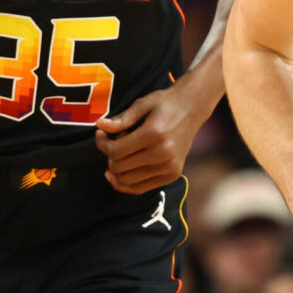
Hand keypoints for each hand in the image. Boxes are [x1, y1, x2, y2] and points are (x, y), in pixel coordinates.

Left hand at [95, 81, 211, 194]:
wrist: (192, 108)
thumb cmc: (165, 104)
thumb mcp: (142, 104)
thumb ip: (122, 119)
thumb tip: (100, 126)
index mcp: (154, 135)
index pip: (116, 151)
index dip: (101, 143)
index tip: (100, 134)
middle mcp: (163, 154)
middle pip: (119, 168)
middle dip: (109, 156)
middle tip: (113, 142)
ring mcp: (169, 167)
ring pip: (127, 181)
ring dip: (117, 169)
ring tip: (123, 153)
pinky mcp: (172, 175)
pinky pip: (140, 188)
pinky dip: (126, 183)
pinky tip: (121, 171)